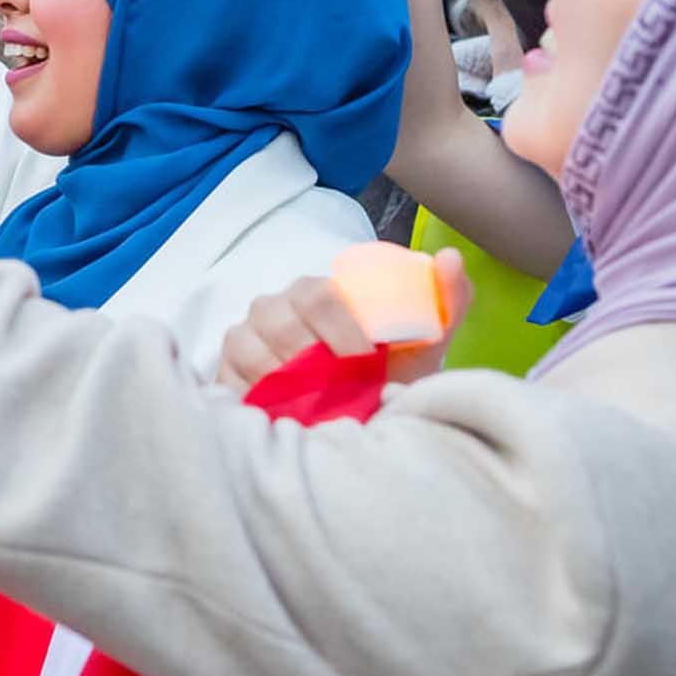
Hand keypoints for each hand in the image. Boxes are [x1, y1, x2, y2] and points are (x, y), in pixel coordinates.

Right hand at [215, 252, 472, 394]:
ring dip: (287, 385)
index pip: (320, 298)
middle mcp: (272, 308)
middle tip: (347, 394)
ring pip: (252, 352)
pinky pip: (229, 383)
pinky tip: (283, 417)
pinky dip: (257, 401)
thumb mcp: (426, 342)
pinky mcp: (223, 377)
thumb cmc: (388, 375)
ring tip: (318, 409)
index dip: (345, 335)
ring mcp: (242, 340)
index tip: (370, 367)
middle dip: (318, 364)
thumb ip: (449, 298)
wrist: (359, 419)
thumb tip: (452, 257)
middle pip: (283, 323)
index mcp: (315, 291)